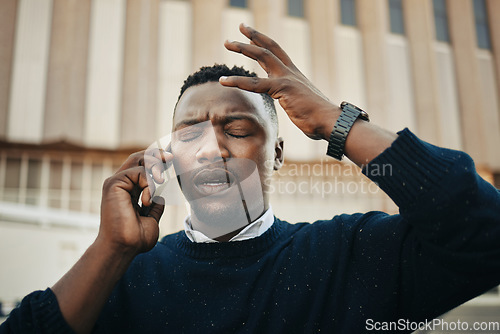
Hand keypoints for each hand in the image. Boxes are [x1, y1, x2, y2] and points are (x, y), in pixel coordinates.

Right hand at [98, 149, 171, 255]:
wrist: (124, 247)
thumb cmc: (135, 238)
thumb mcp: (151, 218)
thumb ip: (155, 205)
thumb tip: (162, 194)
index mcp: (128, 191)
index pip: (142, 166)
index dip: (156, 160)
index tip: (172, 160)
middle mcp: (121, 184)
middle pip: (138, 157)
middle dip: (157, 154)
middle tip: (172, 157)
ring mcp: (116, 183)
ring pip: (139, 160)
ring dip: (156, 168)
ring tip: (161, 181)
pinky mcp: (113, 184)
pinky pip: (138, 172)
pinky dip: (149, 184)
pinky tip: (147, 201)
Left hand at [220, 23, 339, 139]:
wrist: (331, 122)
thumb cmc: (319, 120)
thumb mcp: (303, 108)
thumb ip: (296, 105)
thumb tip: (301, 114)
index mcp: (294, 75)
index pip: (277, 53)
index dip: (264, 42)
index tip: (251, 35)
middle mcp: (290, 72)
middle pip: (269, 47)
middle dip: (253, 36)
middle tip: (239, 27)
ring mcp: (287, 78)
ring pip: (261, 56)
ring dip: (243, 48)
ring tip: (227, 43)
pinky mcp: (283, 88)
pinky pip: (255, 83)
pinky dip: (237, 81)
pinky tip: (224, 81)